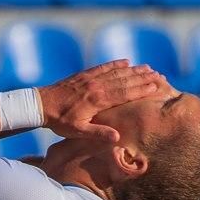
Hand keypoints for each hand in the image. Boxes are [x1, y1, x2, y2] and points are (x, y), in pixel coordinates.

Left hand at [38, 61, 171, 143]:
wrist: (41, 105)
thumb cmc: (59, 121)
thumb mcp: (78, 132)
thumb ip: (98, 133)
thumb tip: (117, 138)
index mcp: (98, 100)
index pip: (125, 93)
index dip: (141, 90)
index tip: (156, 86)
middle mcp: (96, 86)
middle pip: (124, 80)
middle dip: (142, 77)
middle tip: (159, 75)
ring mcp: (90, 78)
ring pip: (116, 72)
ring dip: (133, 69)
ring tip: (148, 67)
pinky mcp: (84, 75)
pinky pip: (103, 67)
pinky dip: (116, 64)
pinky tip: (125, 62)